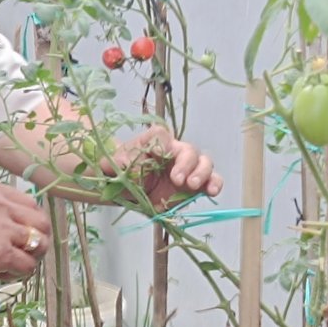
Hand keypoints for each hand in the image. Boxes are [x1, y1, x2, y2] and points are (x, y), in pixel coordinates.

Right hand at [0, 178, 50, 289]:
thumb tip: (15, 227)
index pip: (29, 202)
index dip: (28, 222)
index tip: (17, 236)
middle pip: (41, 221)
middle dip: (36, 239)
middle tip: (21, 253)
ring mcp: (2, 227)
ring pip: (40, 243)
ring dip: (30, 257)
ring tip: (10, 265)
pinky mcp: (1, 253)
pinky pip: (28, 266)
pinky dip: (18, 274)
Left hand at [104, 126, 221, 211]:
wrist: (126, 190)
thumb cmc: (121, 171)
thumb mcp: (113, 165)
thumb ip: (119, 163)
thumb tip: (128, 167)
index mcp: (153, 141)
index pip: (162, 135)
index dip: (163, 144)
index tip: (156, 156)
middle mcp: (174, 151)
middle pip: (188, 149)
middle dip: (186, 164)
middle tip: (177, 180)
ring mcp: (187, 168)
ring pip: (204, 162)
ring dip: (202, 173)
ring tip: (192, 185)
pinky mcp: (195, 185)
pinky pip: (210, 181)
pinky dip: (214, 184)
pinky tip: (212, 191)